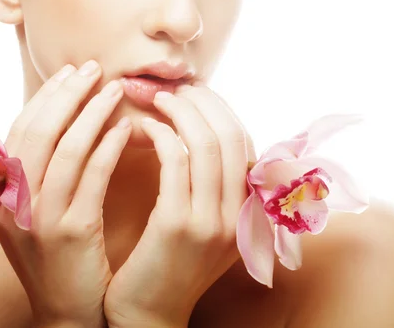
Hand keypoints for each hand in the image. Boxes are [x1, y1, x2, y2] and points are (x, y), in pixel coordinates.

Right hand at [0, 62, 130, 327]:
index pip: (21, 130)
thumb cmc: (62, 257)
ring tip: (116, 89)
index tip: (71, 72)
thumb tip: (66, 122)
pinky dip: (107, 148)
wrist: (69, 313)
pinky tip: (126, 129)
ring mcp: (39, 218)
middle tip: (95, 68)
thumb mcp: (39, 213)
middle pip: (38, 132)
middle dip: (67, 94)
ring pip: (64, 150)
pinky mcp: (69, 233)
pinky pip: (90, 179)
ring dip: (91, 113)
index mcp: (2, 194)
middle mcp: (13, 202)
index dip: (47, 98)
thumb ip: (42, 172)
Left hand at [104, 84, 255, 326]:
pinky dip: (161, 136)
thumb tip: (202, 134)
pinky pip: (175, 162)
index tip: (193, 92)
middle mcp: (240, 215)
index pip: (245, 142)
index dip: (219, 110)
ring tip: (157, 98)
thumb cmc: (169, 264)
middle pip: (230, 135)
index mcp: (249, 211)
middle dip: (201, 102)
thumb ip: (214, 188)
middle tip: (173, 88)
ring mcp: (213, 221)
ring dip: (181, 111)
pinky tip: (144, 128)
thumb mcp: (206, 227)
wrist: (148, 315)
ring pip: (206, 144)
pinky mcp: (178, 225)